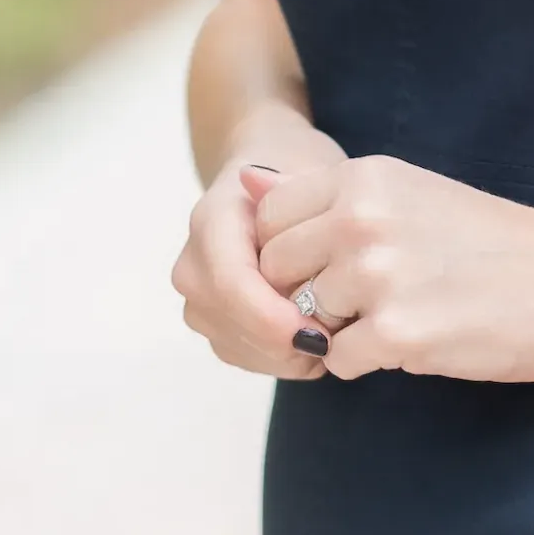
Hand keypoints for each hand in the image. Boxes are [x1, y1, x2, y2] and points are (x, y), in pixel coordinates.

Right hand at [171, 131, 347, 378]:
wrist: (273, 179)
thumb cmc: (299, 177)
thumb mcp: (310, 175)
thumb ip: (295, 194)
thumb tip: (260, 186)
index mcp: (211, 220)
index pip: (230, 283)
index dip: (270, 317)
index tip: (320, 335)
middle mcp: (193, 263)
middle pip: (230, 322)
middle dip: (284, 343)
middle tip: (340, 344)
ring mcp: (197, 297)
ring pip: (236, 347)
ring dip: (285, 354)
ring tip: (334, 338)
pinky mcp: (211, 323)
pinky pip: (242, 355)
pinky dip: (280, 359)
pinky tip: (313, 340)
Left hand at [249, 152, 533, 382]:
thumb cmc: (490, 241)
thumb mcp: (406, 193)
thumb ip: (327, 196)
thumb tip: (242, 187)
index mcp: (365, 177)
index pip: (268, 218)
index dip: (290, 252)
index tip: (330, 263)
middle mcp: (362, 218)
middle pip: (274, 270)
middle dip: (303, 293)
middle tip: (364, 298)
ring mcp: (377, 275)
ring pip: (303, 317)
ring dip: (339, 328)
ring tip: (400, 313)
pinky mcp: (398, 333)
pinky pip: (340, 360)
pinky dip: (369, 360)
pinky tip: (417, 338)